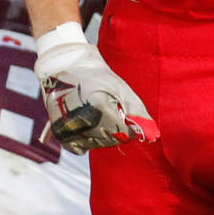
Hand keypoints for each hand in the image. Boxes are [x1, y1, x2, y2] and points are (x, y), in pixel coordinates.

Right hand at [34, 25, 155, 150]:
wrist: (65, 66)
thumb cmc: (97, 76)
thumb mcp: (121, 89)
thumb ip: (138, 114)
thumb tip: (152, 137)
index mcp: (99, 107)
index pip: (124, 133)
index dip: (128, 126)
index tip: (122, 113)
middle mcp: (82, 120)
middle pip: (111, 140)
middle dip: (115, 129)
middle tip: (106, 109)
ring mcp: (69, 128)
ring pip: (97, 145)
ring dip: (101, 135)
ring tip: (94, 113)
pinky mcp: (61, 134)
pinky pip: (81, 148)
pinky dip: (86, 140)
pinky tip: (85, 123)